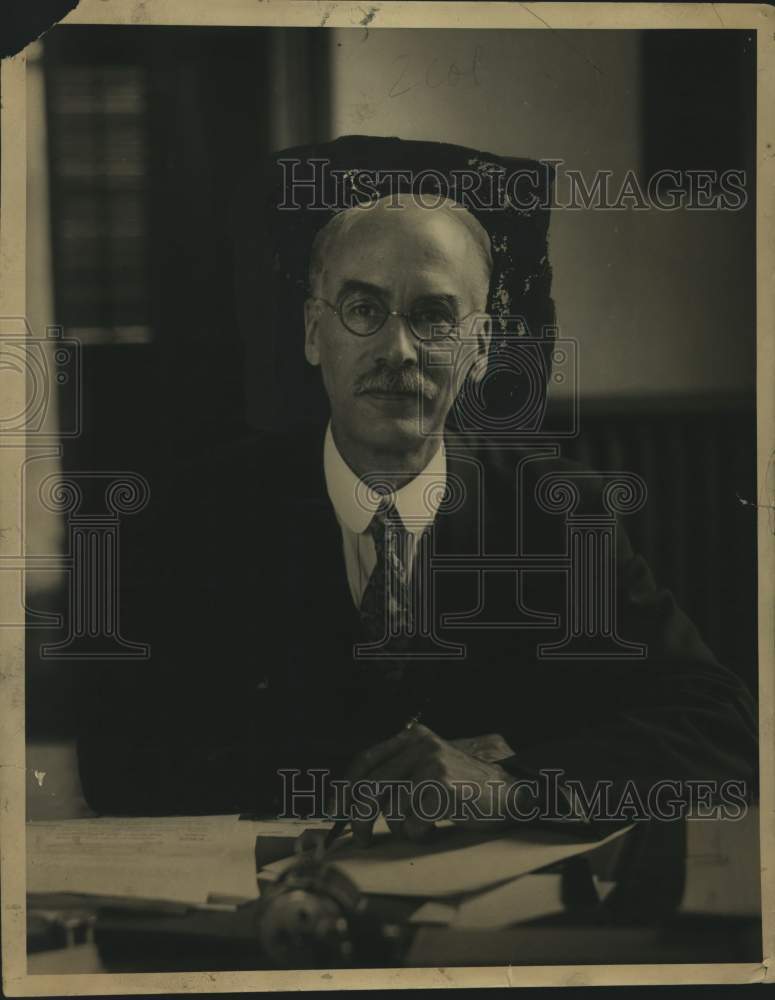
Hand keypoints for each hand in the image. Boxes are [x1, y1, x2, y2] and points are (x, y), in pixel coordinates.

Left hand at [341, 724, 526, 845]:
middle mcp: (419, 745)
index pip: (364, 761)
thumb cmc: (466, 788)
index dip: (345, 788)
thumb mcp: (429, 768)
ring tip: (422, 827)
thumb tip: (354, 802)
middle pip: (369, 787)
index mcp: (413, 737)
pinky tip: (438, 827)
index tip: (335, 811)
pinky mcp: (441, 784)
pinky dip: (422, 834)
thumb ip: (399, 774)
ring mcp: (430, 762)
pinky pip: (414, 823)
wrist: (510, 792)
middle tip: (362, 838)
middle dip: (359, 819)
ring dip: (403, 830)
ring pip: (392, 810)